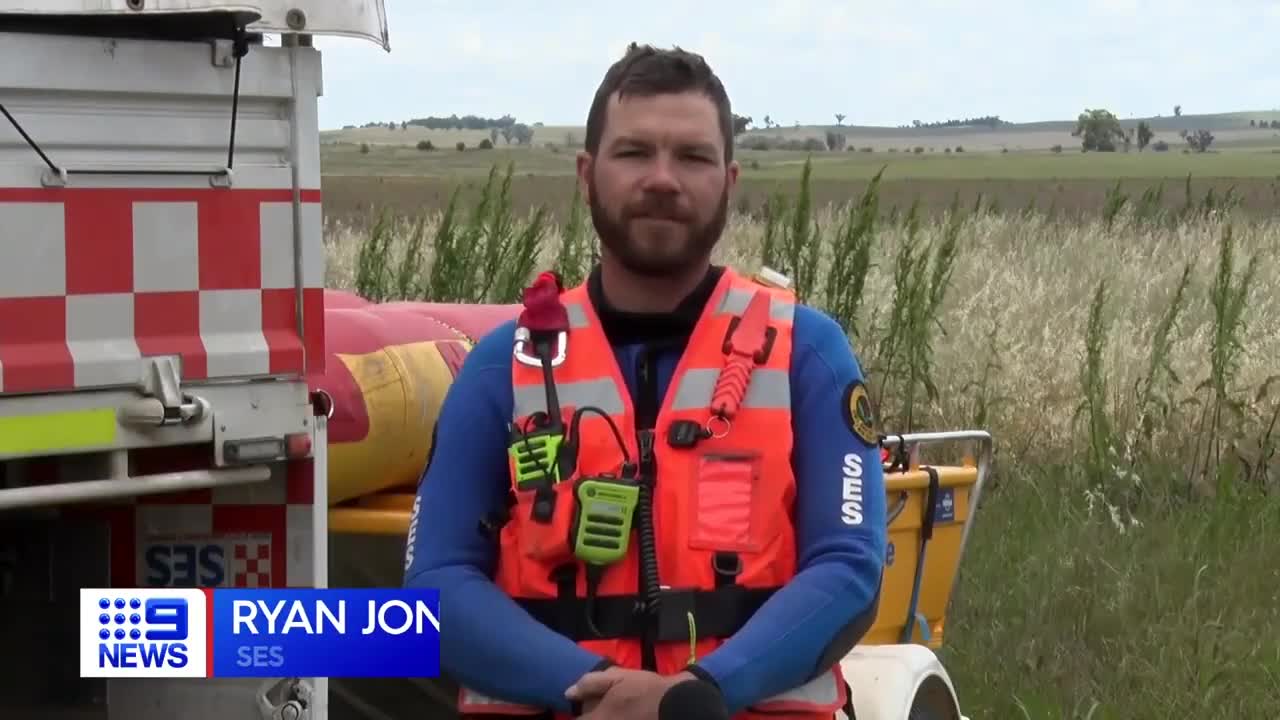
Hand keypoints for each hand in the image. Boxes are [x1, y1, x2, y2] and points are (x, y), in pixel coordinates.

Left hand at [565, 667, 695, 719]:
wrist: (676, 705)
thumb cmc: (644, 689)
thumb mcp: (617, 677)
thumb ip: (590, 684)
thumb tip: (568, 693)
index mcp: (597, 719)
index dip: (581, 714)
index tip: (585, 707)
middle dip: (593, 715)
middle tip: (606, 705)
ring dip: (606, 715)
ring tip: (619, 708)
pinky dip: (617, 717)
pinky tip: (627, 712)